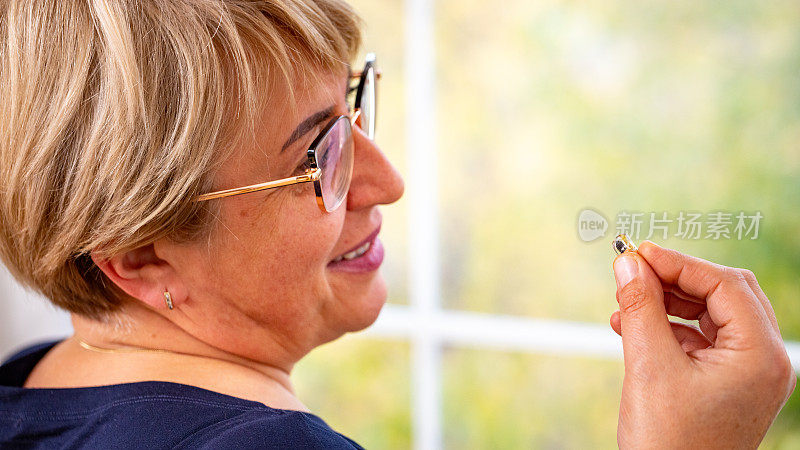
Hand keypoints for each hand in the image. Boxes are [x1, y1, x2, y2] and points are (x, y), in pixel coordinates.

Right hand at [609, 241, 795, 448]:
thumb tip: (628, 263)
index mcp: (761, 355)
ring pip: (712, 314)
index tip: (636, 254)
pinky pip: (703, 339)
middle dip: (676, 280)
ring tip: (626, 303)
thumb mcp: (648, 365)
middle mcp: (766, 361)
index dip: (678, 263)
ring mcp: (750, 374)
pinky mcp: (729, 383)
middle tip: (633, 272)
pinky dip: (670, 327)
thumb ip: (641, 306)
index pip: (724, 284)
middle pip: (724, 293)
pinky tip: (632, 327)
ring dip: (669, 303)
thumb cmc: (667, 441)